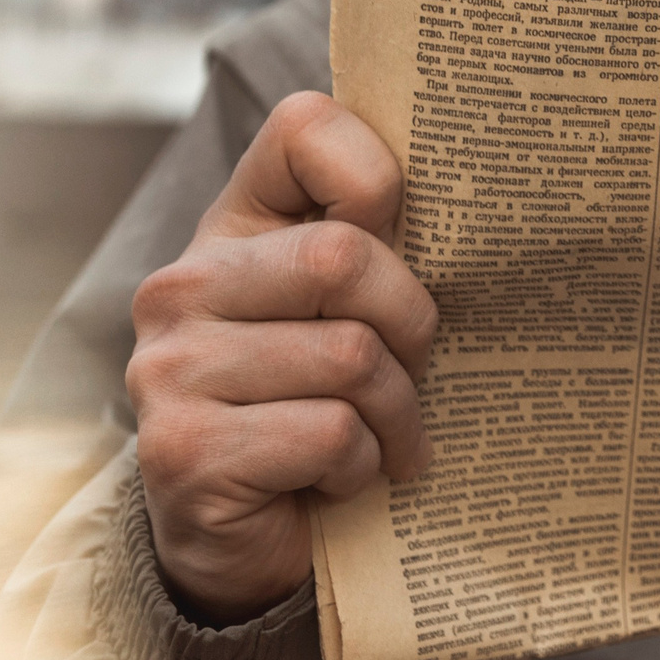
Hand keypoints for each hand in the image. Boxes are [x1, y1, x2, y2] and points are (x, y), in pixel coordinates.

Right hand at [127, 93, 436, 622]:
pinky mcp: (182, 453)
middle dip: (411, 323)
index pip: (307, 125)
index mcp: (232, 224)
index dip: (381, 176)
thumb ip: (386, 236)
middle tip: (416, 369)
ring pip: (350, 356)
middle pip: (346, 257)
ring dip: (396, 411)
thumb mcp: (356, 303)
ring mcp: (170, 369)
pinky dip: (361, 463)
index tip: (405, 237)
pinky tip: (338, 476)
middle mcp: (181, 284)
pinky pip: (330, 433)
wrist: (252, 534)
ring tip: (385, 434)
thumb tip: (489, 183)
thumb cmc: (326, 395)